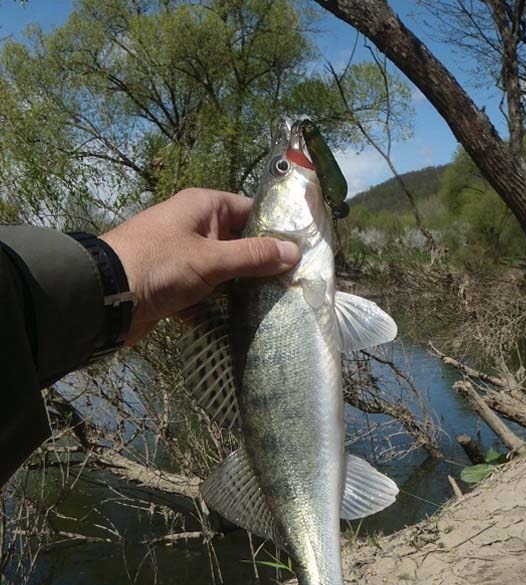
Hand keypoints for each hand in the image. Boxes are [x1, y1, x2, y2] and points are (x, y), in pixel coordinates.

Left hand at [100, 188, 299, 344]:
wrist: (105, 298)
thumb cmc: (160, 266)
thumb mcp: (211, 259)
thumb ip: (253, 256)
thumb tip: (294, 251)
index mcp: (203, 207)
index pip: (249, 210)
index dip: (275, 228)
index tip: (302, 250)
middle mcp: (194, 227)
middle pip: (239, 242)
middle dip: (263, 262)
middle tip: (296, 282)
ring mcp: (184, 257)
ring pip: (225, 269)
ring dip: (244, 286)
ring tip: (279, 302)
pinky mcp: (176, 285)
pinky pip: (208, 290)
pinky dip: (223, 303)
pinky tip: (247, 318)